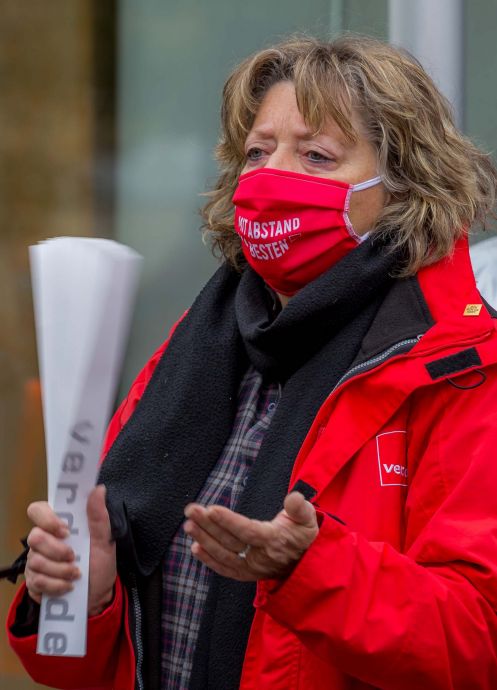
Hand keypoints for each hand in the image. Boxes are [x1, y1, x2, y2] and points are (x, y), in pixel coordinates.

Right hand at [25, 485, 116, 615]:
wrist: (98, 596)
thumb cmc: (99, 563)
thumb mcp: (105, 540)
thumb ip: (99, 516)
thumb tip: (98, 489)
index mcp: (58, 524)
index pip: (38, 510)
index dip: (47, 518)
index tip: (65, 530)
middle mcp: (43, 540)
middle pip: (34, 537)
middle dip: (56, 550)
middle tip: (73, 556)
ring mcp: (35, 561)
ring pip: (35, 561)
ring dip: (60, 570)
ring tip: (76, 573)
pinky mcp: (33, 582)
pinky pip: (37, 581)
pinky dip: (56, 585)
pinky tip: (68, 586)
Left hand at [183, 491, 318, 580]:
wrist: (306, 562)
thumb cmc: (303, 534)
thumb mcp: (308, 518)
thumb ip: (300, 508)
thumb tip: (294, 497)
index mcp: (274, 540)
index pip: (248, 531)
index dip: (229, 521)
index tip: (211, 509)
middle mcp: (260, 557)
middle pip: (230, 542)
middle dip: (209, 526)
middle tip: (191, 510)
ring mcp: (252, 568)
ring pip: (224, 556)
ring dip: (204, 540)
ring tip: (189, 525)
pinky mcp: (246, 574)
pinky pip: (225, 569)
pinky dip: (209, 560)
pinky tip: (195, 547)